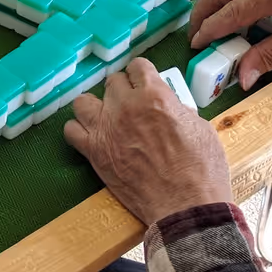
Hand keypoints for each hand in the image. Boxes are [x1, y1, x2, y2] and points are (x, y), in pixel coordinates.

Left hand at [63, 58, 231, 227]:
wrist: (186, 205)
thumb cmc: (201, 169)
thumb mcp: (200, 128)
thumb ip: (179, 111)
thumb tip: (172, 109)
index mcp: (155, 95)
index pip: (138, 66)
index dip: (142, 74)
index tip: (144, 83)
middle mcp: (126, 106)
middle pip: (112, 82)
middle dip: (123, 91)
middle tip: (131, 105)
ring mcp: (106, 128)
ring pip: (84, 102)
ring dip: (96, 107)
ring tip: (107, 118)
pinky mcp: (94, 152)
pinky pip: (71, 130)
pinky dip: (79, 131)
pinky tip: (92, 137)